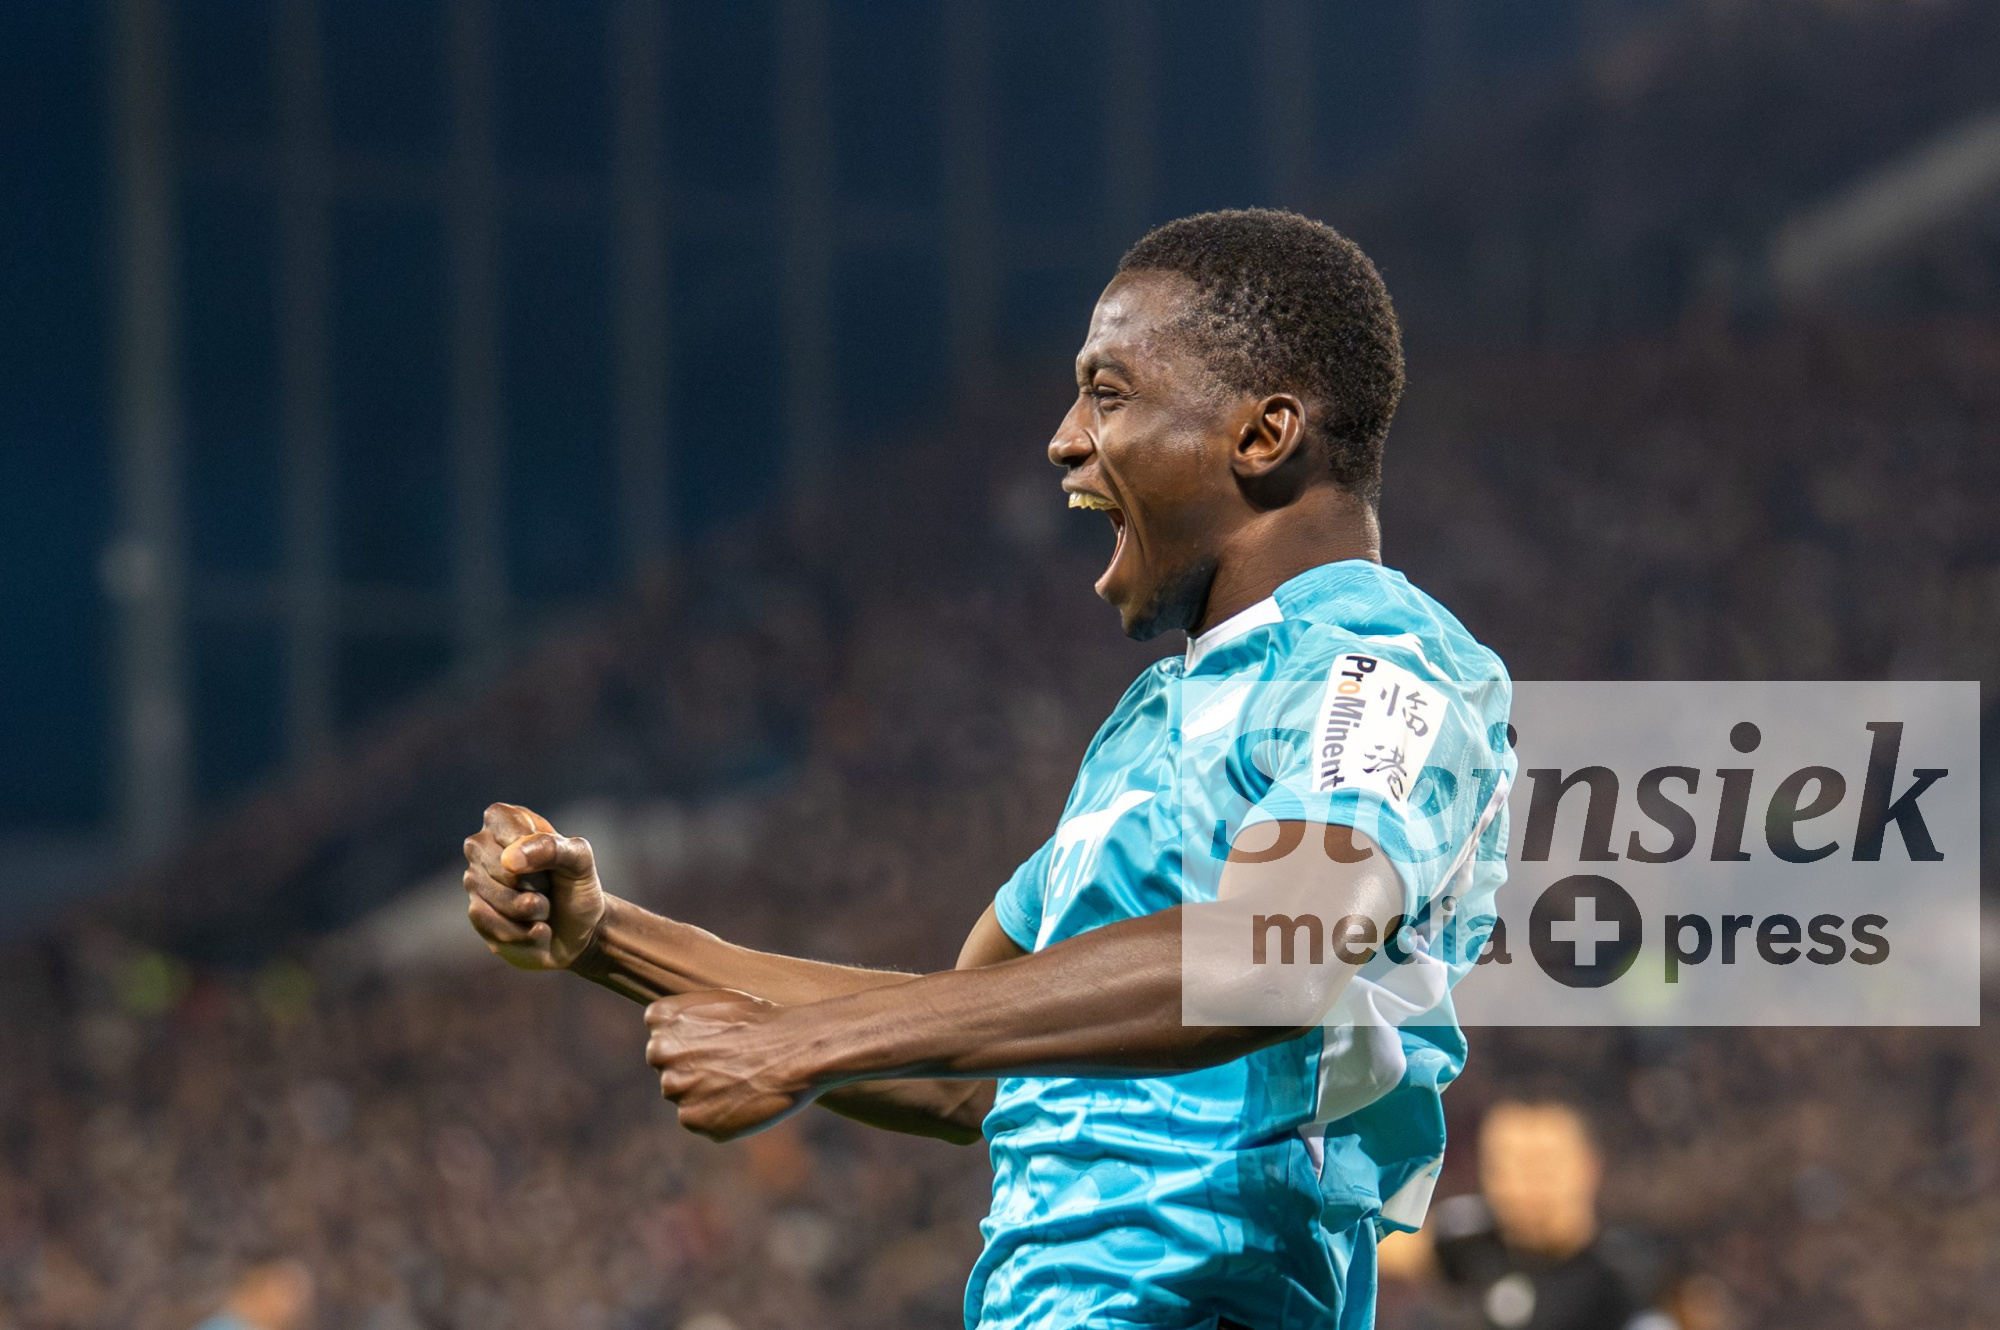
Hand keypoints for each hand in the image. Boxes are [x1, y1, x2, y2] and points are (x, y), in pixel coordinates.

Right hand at [462, 802, 607, 970]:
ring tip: (544, 908)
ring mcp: (475, 882)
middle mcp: (482, 848)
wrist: (581, 929)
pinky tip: (537, 929)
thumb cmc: (577, 886)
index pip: (502, 824)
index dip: (532, 848)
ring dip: (533, 911)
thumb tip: (508, 860)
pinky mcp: (477, 915)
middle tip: (549, 886)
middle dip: (536, 884)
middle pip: (501, 868)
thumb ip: (552, 847)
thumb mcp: (580, 859)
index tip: (552, 859)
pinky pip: (494, 926)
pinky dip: (526, 933)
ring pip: (496, 899)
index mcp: (505, 821)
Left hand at [644, 991, 818, 1140]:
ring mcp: (674, 1088)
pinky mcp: (692, 1120)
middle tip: (733, 1064)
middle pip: (670, 1067)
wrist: (797, 1050)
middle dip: (694, 1068)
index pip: (663, 1035)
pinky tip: (744, 1098)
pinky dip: (719, 1115)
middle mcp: (659, 1052)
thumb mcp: (719, 1003)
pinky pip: (700, 1120)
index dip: (694, 1040)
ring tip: (743, 1080)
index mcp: (661, 1018)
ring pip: (685, 1095)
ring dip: (707, 1093)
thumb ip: (688, 1022)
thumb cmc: (766, 1021)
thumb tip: (678, 1040)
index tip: (719, 1040)